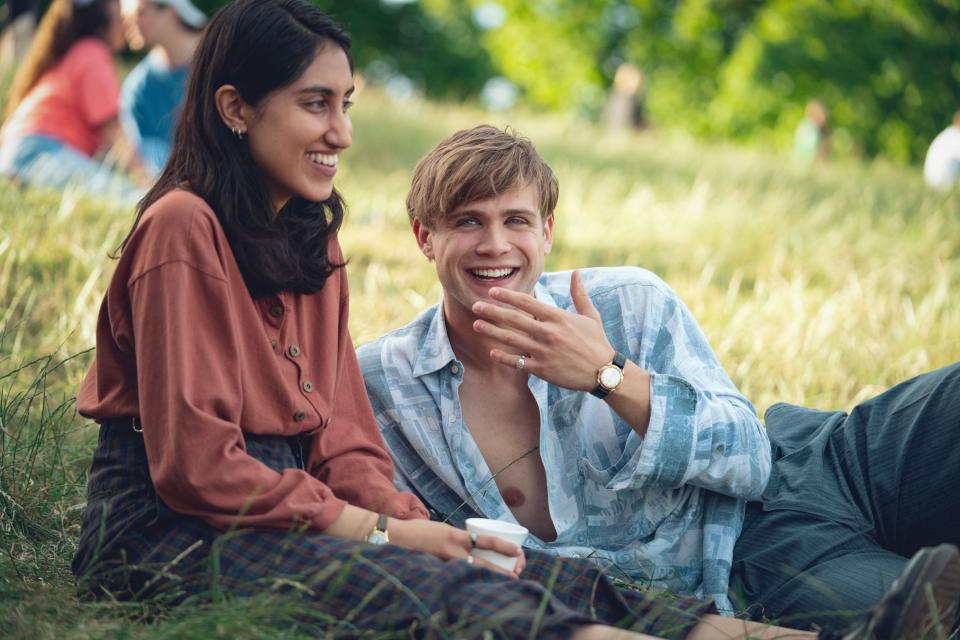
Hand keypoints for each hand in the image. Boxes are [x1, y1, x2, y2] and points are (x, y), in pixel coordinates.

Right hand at [389, 519, 524, 577]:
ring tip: (507, 581)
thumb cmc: (418, 531)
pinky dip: (470, 581)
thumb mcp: (442, 529)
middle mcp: (453, 549)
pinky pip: (458, 577)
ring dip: (491, 577)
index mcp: (456, 535)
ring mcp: (444, 562)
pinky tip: (480, 586)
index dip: (503, 546)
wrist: (395, 537)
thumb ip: (457, 539)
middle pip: (484, 563)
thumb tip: (469, 546)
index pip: (485, 540)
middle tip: (517, 572)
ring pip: (474, 573)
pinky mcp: (436, 570)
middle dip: (502, 569)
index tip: (518, 550)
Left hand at [472, 270, 612, 390]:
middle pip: (514, 319)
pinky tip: (492, 352)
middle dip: (493, 312)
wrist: (603, 372)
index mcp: (558, 317)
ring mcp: (544, 352)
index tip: (493, 291)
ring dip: (492, 332)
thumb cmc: (597, 342)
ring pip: (512, 339)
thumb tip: (577, 272)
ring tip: (476, 325)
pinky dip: (504, 357)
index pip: (528, 303)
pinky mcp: (543, 369)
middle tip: (475, 306)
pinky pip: (518, 362)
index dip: (508, 296)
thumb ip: (579, 294)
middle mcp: (549, 333)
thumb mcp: (590, 315)